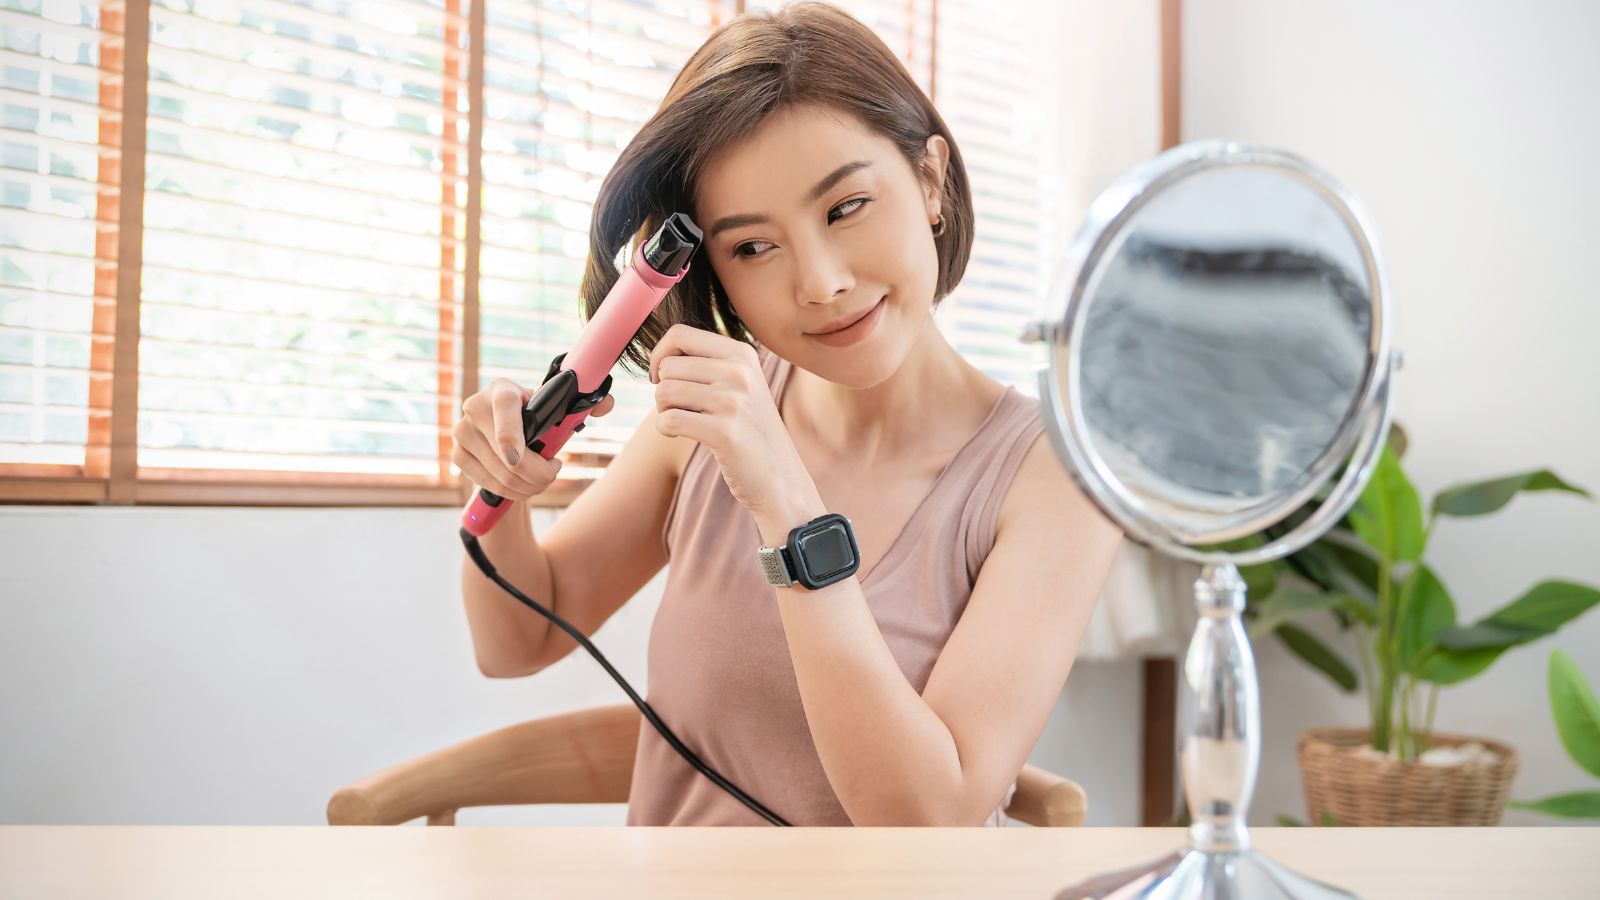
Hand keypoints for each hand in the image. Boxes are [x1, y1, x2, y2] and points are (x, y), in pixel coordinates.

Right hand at [453, 376, 615, 499]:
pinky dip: (512, 491)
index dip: (510, 435)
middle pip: (507, 456)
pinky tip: (523, 484)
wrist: (505, 431)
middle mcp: (475, 406)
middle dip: (537, 475)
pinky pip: (489, 484)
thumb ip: (586, 406)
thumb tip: (606, 404)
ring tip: (542, 480)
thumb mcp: (557, 411)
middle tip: (553, 472)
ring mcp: (462, 432)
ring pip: (501, 475)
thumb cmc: (537, 418)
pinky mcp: (458, 456)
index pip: (504, 407)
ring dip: (528, 486)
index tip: (520, 458)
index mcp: (503, 390)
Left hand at [649, 324, 818, 521]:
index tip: (661, 376)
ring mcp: (733, 401)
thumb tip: (659, 355)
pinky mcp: (723, 432)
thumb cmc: (751, 432)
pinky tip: (681, 436)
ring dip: (664, 411)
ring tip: (686, 422)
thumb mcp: (741, 386)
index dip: (659, 355)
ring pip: (664, 392)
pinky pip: (668, 420)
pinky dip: (665, 430)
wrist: (781, 478)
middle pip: (668, 366)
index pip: (679, 334)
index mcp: (742, 354)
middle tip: (682, 409)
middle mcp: (739, 372)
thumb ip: (708, 364)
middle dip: (664, 389)